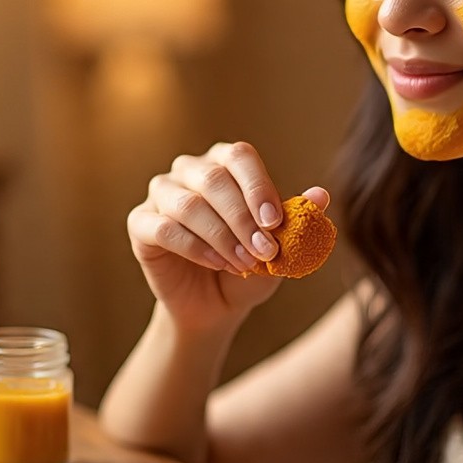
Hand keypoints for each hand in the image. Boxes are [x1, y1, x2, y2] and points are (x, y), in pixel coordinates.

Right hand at [127, 140, 329, 329]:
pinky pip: (164, 228)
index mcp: (224, 162)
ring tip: (243, 262)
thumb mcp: (279, 245)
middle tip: (264, 250)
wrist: (216, 305)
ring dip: (221, 236)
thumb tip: (322, 195)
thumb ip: (298, 218)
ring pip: (188, 204)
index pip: (240, 157)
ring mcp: (161, 194)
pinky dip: (194, 248)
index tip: (275, 222)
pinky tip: (217, 263)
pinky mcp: (140, 223)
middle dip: (242, 218)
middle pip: (213, 179)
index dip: (258, 187)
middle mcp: (189, 170)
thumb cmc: (249, 264)